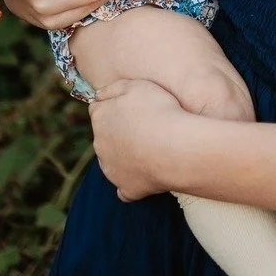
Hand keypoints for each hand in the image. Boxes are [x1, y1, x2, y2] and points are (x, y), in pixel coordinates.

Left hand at [88, 77, 188, 200]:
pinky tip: (144, 176)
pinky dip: (132, 184)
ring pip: (113, 161)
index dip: (116, 107)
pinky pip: (125, 189)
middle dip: (119, 133)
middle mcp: (100, 145)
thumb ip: (113, 88)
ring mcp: (112, 169)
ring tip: (152, 149)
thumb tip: (98, 96)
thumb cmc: (160, 112)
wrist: (177, 148)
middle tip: (146, 128)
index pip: (98, 110)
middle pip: (105, 137)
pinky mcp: (127, 188)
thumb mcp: (136, 85)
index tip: (133, 108)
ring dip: (125, 156)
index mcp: (100, 118)